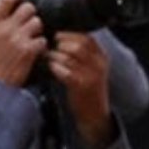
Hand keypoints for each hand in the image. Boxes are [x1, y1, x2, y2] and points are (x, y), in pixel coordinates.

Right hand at [0, 0, 45, 87]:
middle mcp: (6, 29)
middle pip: (28, 8)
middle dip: (31, 15)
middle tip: (29, 25)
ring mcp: (18, 39)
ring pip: (38, 23)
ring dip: (37, 31)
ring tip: (32, 41)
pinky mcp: (29, 51)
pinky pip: (42, 40)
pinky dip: (41, 47)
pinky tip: (35, 53)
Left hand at [47, 24, 116, 144]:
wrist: (95, 114)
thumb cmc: (87, 89)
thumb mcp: (91, 68)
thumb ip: (82, 53)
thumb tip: (61, 36)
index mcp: (101, 56)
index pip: (86, 37)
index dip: (69, 34)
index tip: (56, 35)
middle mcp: (98, 64)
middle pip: (78, 44)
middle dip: (60, 43)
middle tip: (49, 46)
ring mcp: (91, 75)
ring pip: (70, 57)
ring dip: (55, 55)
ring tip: (47, 56)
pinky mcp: (82, 86)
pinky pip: (66, 72)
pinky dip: (55, 67)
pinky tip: (50, 68)